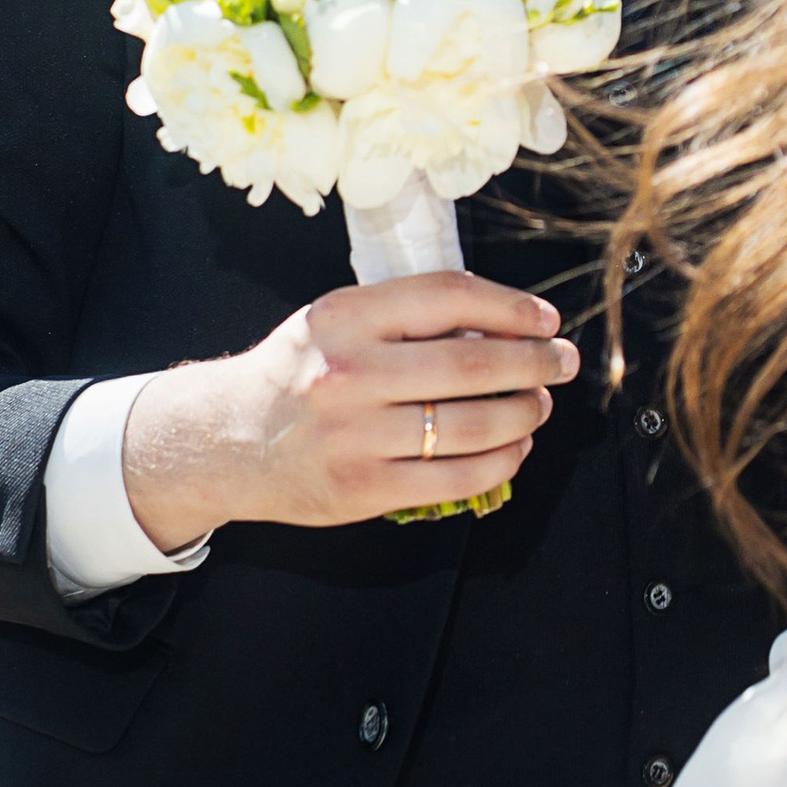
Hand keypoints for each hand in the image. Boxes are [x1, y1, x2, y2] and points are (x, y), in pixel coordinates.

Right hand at [122, 274, 579, 548]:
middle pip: (474, 365)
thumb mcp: (335, 322)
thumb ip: (406, 316)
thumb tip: (505, 325)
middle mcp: (349, 373)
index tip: (546, 319)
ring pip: (473, 426)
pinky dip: (500, 462)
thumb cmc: (295, 373)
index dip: (512, 307)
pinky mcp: (363, 489)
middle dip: (536, 363)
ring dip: (524, 414)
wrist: (224, 439)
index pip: (450, 297)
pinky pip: (455, 478)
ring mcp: (356, 436)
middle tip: (562, 362)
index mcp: (345, 317)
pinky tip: (514, 448)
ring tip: (538, 405)